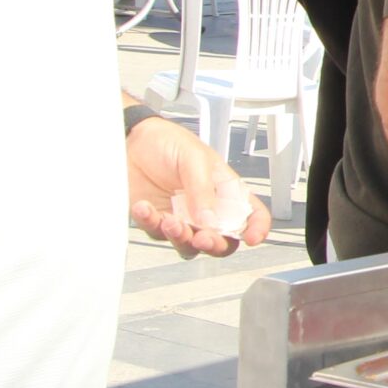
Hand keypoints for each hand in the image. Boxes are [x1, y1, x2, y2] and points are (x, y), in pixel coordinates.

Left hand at [128, 116, 271, 257]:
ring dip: (180, 238)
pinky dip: (150, 224)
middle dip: (214, 245)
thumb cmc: (168, 142)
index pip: (251, 215)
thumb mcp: (194, 158)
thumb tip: (209, 221)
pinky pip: (156, 234)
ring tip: (169, 221)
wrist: (131, 140)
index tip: (251, 238)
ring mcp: (183, 219)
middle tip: (202, 237)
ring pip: (189, 246)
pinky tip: (145, 208)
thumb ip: (203, 190)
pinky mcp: (157, 222)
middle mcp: (208, 210)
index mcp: (226, 191)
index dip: (257, 229)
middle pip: (223, 242)